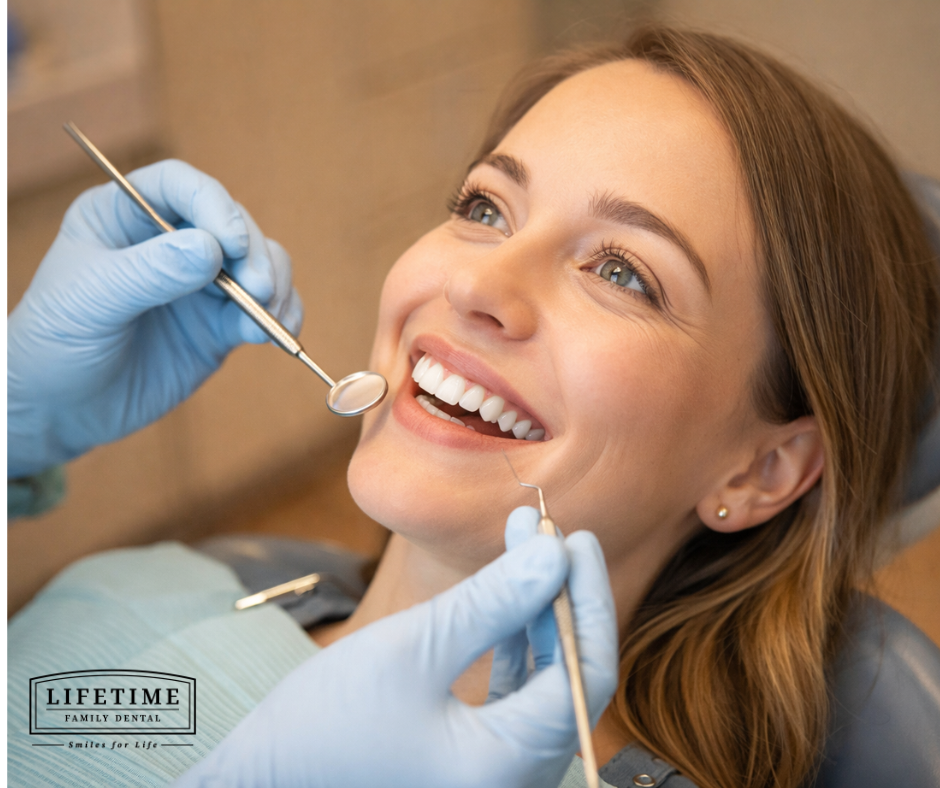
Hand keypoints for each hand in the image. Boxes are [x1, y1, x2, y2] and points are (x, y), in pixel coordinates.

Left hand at [7, 160, 301, 477]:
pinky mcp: (221, 325)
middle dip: (254, 253)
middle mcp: (170, 241)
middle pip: (233, 223)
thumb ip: (149, 272)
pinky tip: (276, 334)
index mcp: (126, 216)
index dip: (214, 205)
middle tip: (258, 290)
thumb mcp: (91, 301)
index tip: (231, 244)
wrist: (62, 408)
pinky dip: (282, 316)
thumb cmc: (56, 343)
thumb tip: (212, 250)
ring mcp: (201, 284)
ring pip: (259, 262)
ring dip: (275, 284)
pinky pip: (266, 309)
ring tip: (268, 315)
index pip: (180, 186)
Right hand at [175, 508, 618, 787]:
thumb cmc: (323, 724)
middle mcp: (513, 779)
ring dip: (532, 608)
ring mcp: (494, 771)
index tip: (574, 538)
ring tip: (523, 541)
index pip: (581, 674)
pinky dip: (508, 637)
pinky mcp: (471, 756)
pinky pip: (511, 691)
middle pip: (565, 674)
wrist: (262, 779)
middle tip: (548, 531)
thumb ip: (492, 601)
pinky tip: (500, 589)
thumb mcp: (414, 647)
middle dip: (558, 595)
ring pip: (539, 678)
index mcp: (507, 768)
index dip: (586, 599)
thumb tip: (555, 553)